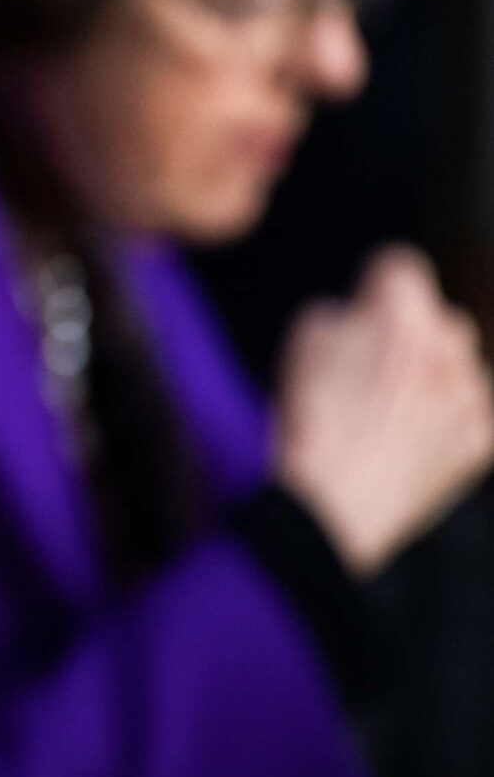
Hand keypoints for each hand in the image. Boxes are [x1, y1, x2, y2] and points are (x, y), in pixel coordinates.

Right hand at [276, 245, 493, 578]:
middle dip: (408, 334)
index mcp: (401, 317)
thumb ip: (338, 315)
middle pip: (437, 318)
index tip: (360, 308)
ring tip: (386, 412)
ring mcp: (471, 396)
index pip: (400, 267)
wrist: (334, 510)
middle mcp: (449, 348)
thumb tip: (358, 318)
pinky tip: (407, 441)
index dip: (373, 286)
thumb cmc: (311, 424)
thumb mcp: (300, 347)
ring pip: (457, 366)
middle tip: (369, 369)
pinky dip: (445, 418)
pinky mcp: (482, 440)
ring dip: (430, 376)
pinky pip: (470, 411)